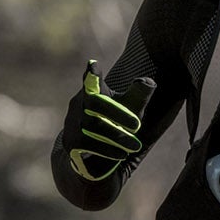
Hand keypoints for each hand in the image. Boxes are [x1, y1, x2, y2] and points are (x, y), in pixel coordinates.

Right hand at [64, 61, 152, 181]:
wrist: (90, 153)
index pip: (91, 80)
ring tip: (136, 146)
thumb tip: (149, 82)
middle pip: (95, 104)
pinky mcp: (70, 142)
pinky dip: (106, 149)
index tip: (93, 65)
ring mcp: (72, 123)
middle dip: (117, 114)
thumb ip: (139, 94)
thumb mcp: (129, 107)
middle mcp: (78, 104)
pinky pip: (87, 144)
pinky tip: (122, 154)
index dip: (92, 74)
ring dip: (116, 136)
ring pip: (93, 126)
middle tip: (137, 125)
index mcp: (92, 91)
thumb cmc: (114, 121)